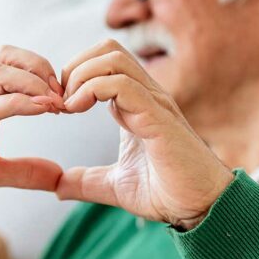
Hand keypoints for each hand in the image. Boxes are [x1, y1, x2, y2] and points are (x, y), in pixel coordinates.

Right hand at [0, 45, 66, 204]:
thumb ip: (23, 171)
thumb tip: (59, 177)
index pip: (16, 67)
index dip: (45, 76)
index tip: (67, 101)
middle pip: (9, 56)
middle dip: (41, 68)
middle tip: (63, 95)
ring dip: (34, 82)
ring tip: (54, 102)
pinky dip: (18, 102)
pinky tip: (41, 109)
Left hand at [57, 39, 233, 228]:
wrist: (201, 209)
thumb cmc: (166, 193)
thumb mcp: (114, 185)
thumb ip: (84, 181)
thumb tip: (57, 186)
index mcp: (135, 103)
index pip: (103, 62)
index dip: (74, 76)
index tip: (57, 107)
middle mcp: (146, 95)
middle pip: (107, 49)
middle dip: (74, 67)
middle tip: (60, 102)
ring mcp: (154, 102)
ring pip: (112, 58)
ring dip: (81, 76)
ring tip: (68, 106)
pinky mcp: (158, 117)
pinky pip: (123, 84)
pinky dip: (92, 89)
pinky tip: (78, 110)